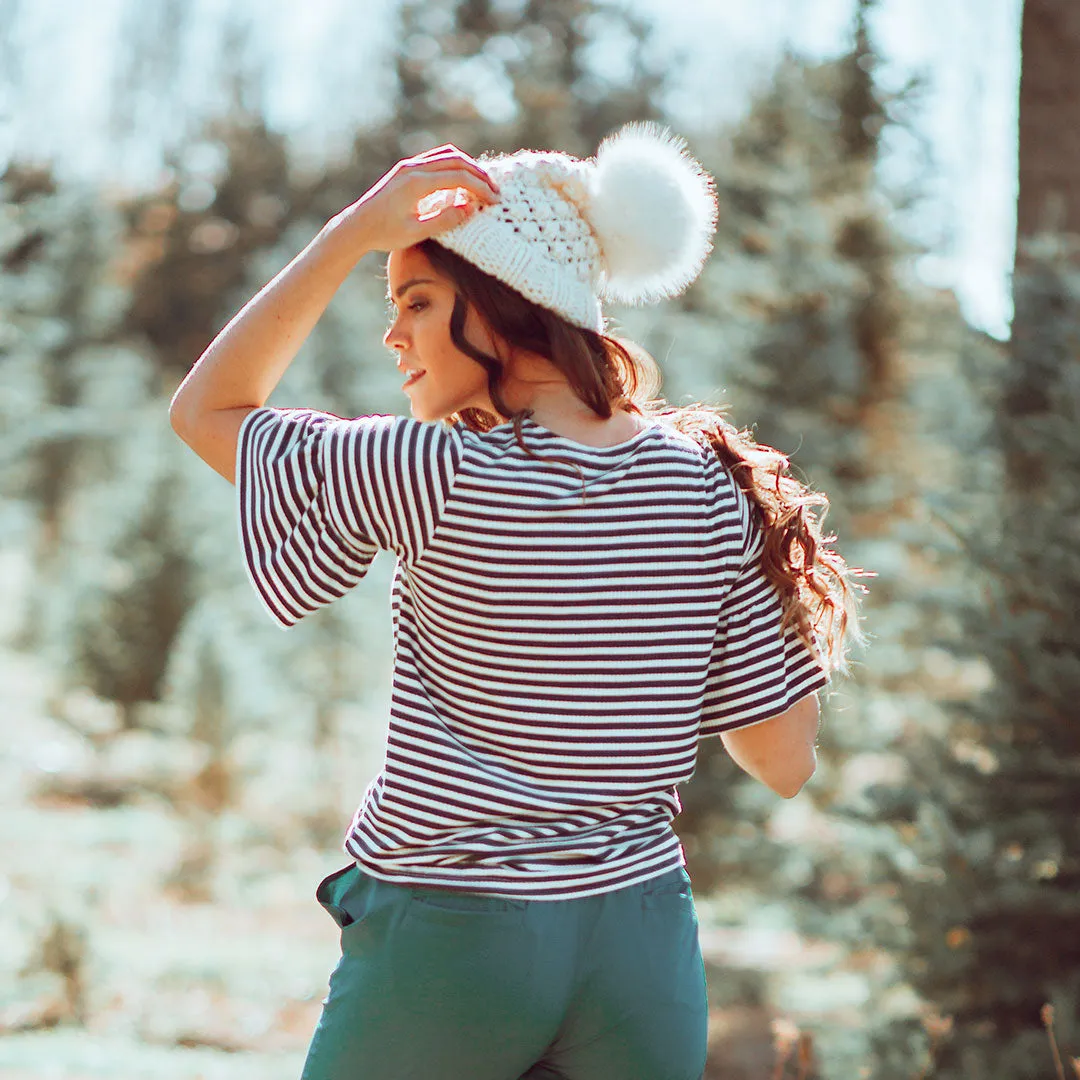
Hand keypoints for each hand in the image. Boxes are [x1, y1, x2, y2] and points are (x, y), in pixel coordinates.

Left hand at [334, 144, 500, 252]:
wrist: (357, 226)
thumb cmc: (384, 233)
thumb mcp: (416, 233)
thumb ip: (444, 220)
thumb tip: (470, 207)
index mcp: (416, 183)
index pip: (458, 177)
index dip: (480, 187)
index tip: (494, 201)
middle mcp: (413, 168)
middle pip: (456, 161)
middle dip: (479, 175)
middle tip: (495, 192)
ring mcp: (409, 166)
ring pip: (447, 156)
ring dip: (468, 167)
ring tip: (482, 185)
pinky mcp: (406, 169)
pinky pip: (436, 160)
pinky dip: (454, 166)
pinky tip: (462, 182)